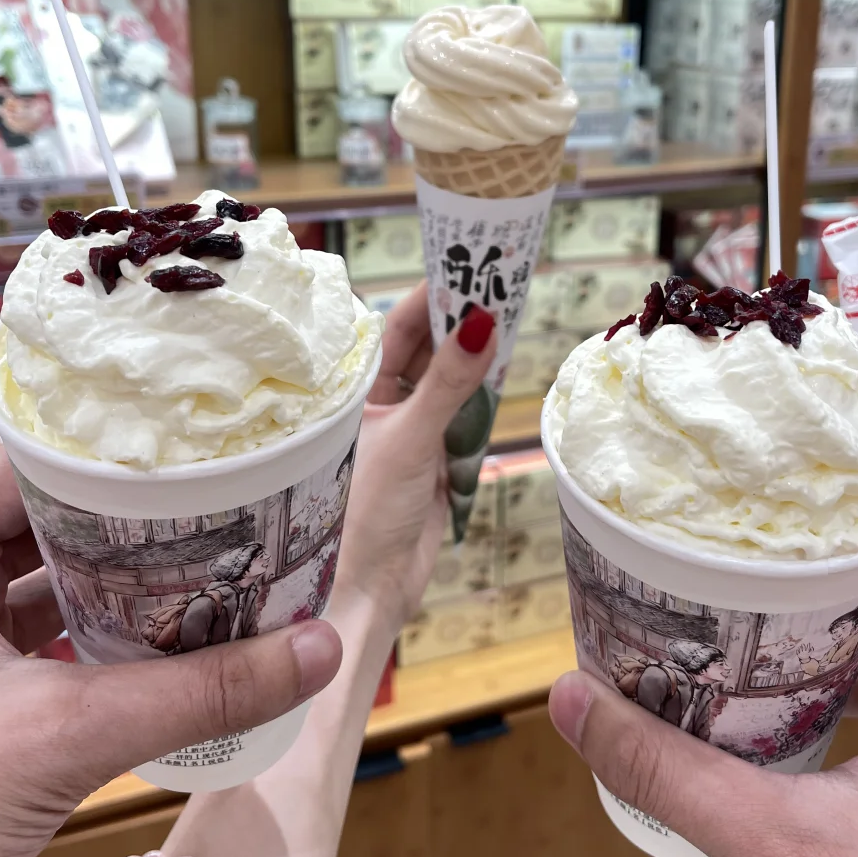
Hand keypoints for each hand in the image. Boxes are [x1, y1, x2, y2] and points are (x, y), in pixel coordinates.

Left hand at [0, 449, 341, 856]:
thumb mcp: (58, 739)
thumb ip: (193, 695)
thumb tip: (317, 649)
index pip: (29, 464)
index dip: (113, 453)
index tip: (195, 450)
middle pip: (52, 522)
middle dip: (139, 522)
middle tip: (227, 506)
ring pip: (58, 587)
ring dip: (132, 586)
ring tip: (220, 568)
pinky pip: (56, 645)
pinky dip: (114, 643)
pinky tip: (177, 646)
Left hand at [337, 284, 496, 628]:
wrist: (367, 592)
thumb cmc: (362, 514)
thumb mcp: (410, 438)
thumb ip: (450, 382)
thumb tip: (484, 322)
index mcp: (351, 393)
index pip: (393, 329)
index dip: (430, 297)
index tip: (466, 264)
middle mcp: (376, 408)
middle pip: (422, 351)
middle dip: (458, 322)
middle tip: (498, 283)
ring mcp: (406, 434)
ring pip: (444, 384)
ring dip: (471, 360)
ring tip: (505, 318)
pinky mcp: (431, 463)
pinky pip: (459, 419)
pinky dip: (479, 401)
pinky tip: (499, 374)